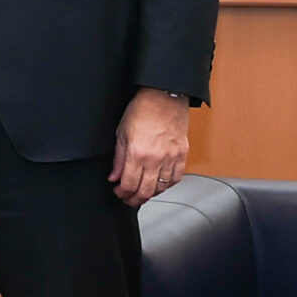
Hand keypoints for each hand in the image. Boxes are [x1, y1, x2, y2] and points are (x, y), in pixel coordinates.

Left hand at [109, 88, 190, 207]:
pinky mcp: (182, 154)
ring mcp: (171, 157)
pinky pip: (177, 178)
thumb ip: (118, 159)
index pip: (129, 185)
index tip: (118, 192)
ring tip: (143, 192)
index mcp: (137, 153)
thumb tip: (114, 177)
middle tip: (128, 199)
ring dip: (151, 194)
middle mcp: (155, 158)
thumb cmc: (142, 110)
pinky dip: (167, 185)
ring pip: (162, 188)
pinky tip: (160, 184)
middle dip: (134, 200)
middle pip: (145, 192)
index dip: (122, 193)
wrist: (164, 97)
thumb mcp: (122, 133)